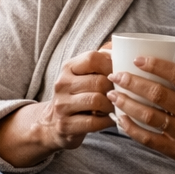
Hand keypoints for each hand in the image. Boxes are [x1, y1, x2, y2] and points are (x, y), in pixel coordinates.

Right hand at [0, 50, 115, 166]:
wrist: (52, 123)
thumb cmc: (77, 96)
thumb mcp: (83, 75)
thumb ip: (101, 62)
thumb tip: (121, 48)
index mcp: (68, 68)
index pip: (93, 58)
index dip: (111, 65)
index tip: (120, 74)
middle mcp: (62, 84)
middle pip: (99, 81)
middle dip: (115, 89)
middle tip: (122, 95)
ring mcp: (62, 105)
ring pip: (97, 101)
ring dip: (112, 106)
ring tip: (115, 108)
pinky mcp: (65, 125)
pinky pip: (93, 122)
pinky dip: (107, 121)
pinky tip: (110, 120)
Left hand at [107, 58, 174, 173]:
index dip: (156, 65)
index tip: (136, 59)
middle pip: (159, 95)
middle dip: (133, 83)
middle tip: (116, 75)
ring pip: (150, 116)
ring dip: (127, 104)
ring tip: (112, 94)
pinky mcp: (174, 150)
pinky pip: (148, 139)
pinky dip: (131, 128)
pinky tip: (120, 118)